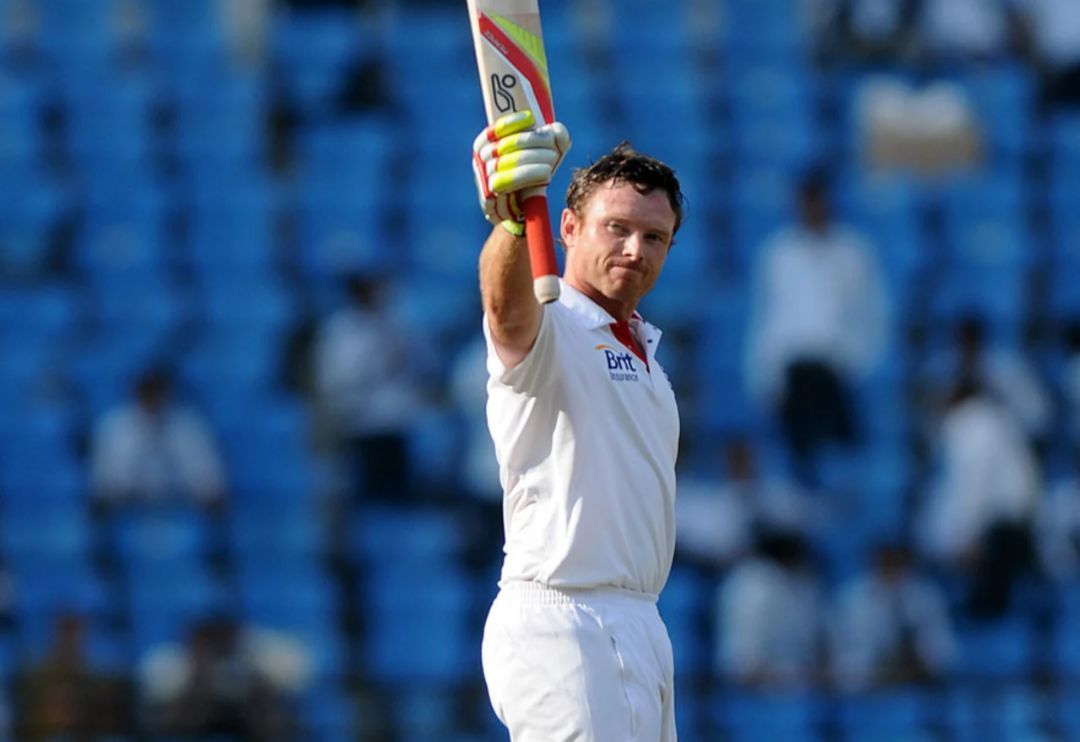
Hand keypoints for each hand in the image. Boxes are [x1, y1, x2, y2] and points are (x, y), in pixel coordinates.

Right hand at [472, 110, 570, 232]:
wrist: (520, 210)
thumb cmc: (533, 174)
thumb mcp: (544, 152)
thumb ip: (554, 137)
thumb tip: (557, 130)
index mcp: (485, 144)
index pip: (496, 129)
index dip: (512, 122)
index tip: (531, 119)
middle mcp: (481, 159)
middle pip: (508, 145)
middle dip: (534, 142)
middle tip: (553, 147)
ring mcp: (483, 178)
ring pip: (509, 164)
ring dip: (536, 160)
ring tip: (552, 161)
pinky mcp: (489, 198)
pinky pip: (509, 183)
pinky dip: (530, 175)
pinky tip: (546, 173)